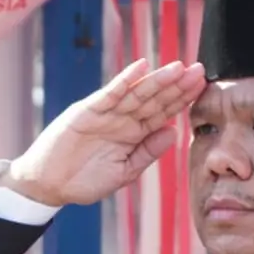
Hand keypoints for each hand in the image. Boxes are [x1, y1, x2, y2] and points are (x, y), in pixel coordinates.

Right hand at [2, 59, 206, 207]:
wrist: (50, 185)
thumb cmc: (85, 180)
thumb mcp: (124, 172)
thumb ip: (147, 152)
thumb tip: (174, 132)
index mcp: (133, 134)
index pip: (163, 113)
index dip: (182, 100)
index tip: (203, 87)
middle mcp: (122, 120)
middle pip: (154, 98)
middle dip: (177, 85)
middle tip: (200, 70)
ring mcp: (105, 113)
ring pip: (136, 93)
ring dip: (157, 80)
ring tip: (178, 67)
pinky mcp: (86, 111)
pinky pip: (109, 94)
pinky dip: (124, 81)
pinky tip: (141, 68)